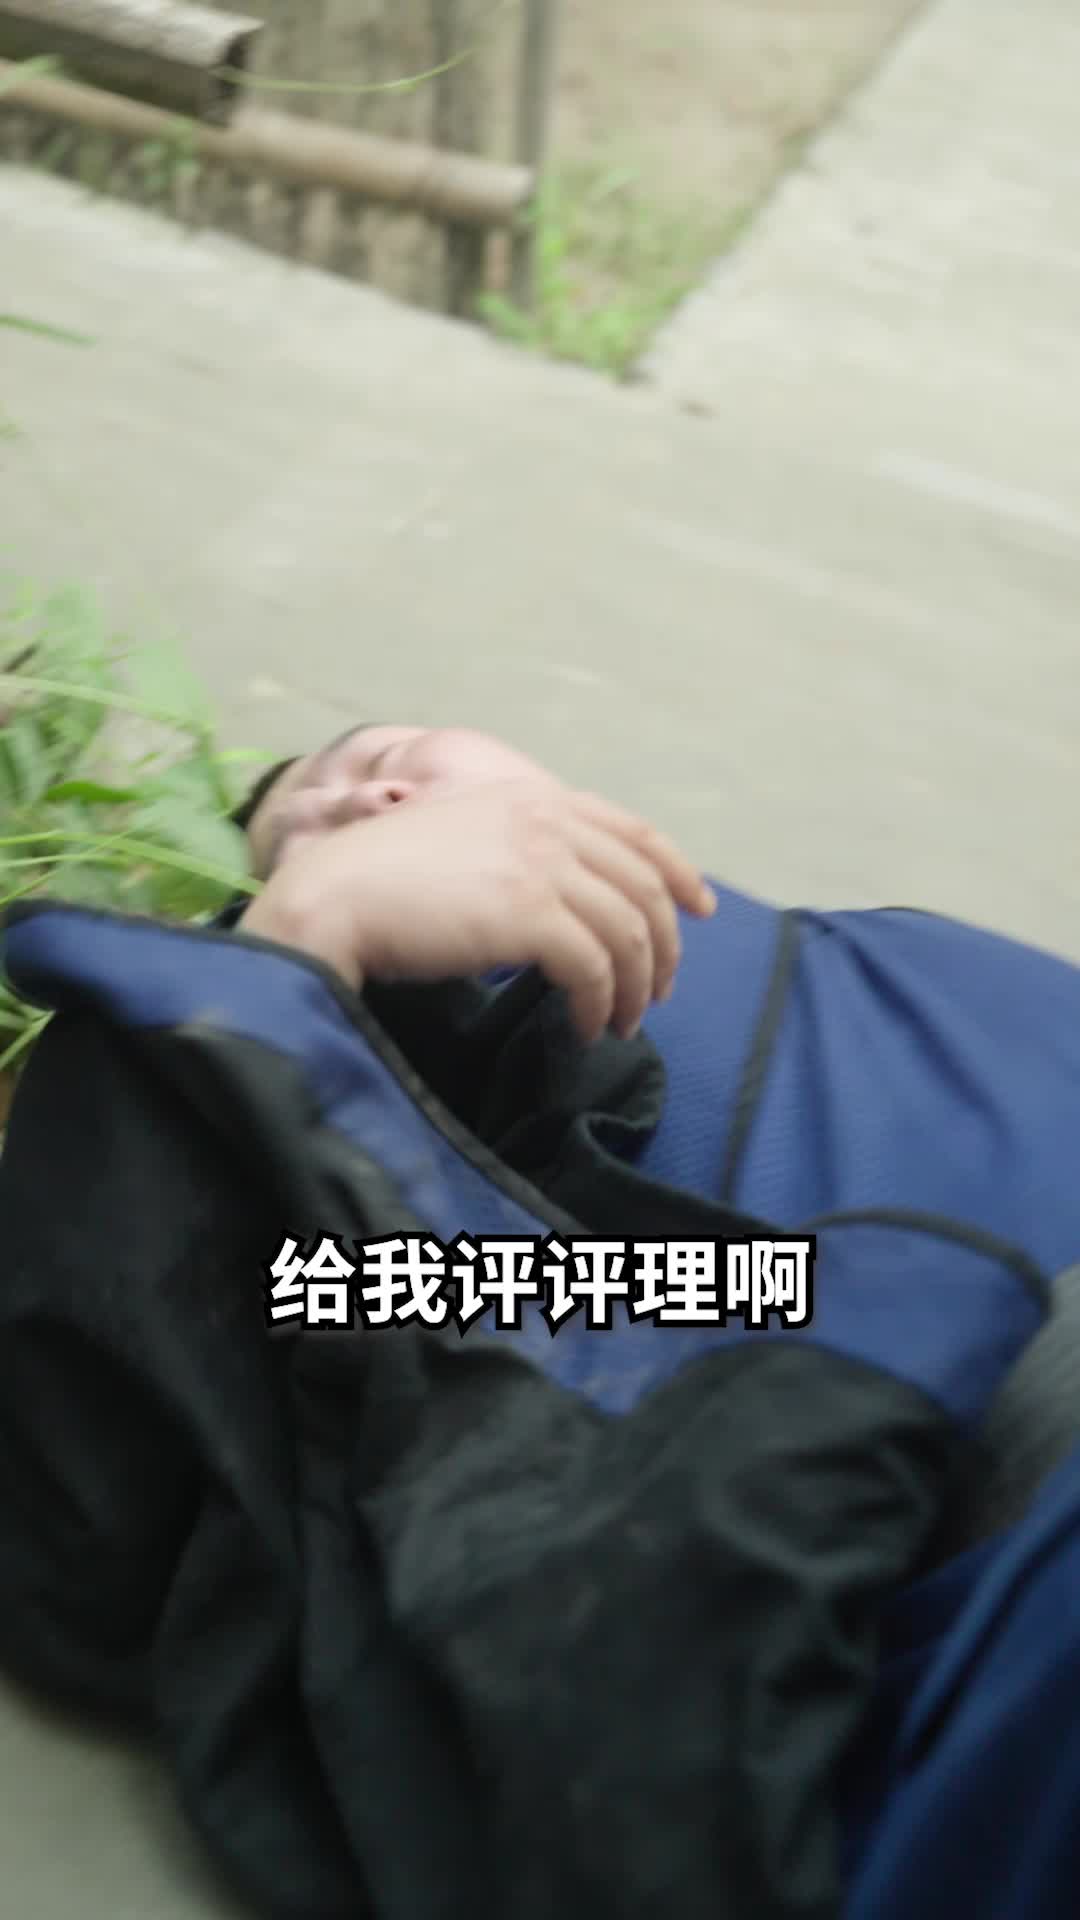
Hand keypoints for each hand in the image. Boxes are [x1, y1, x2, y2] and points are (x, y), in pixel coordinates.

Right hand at [238, 778, 715, 1041]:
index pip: (634, 830)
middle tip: (656, 992)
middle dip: (662, 945)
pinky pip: (594, 969)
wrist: (335, 898)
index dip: (678, 871)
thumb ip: (517, 852)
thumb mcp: (462, 839)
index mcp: (534, 797)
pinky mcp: (531, 914)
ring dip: (632, 987)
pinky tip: (584, 1028)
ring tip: (619, 1023)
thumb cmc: (382, 880)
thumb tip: (563, 906)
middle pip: (643, 886)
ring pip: (628, 932)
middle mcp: (547, 820)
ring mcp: (542, 863)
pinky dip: (598, 1005)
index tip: (700, 909)